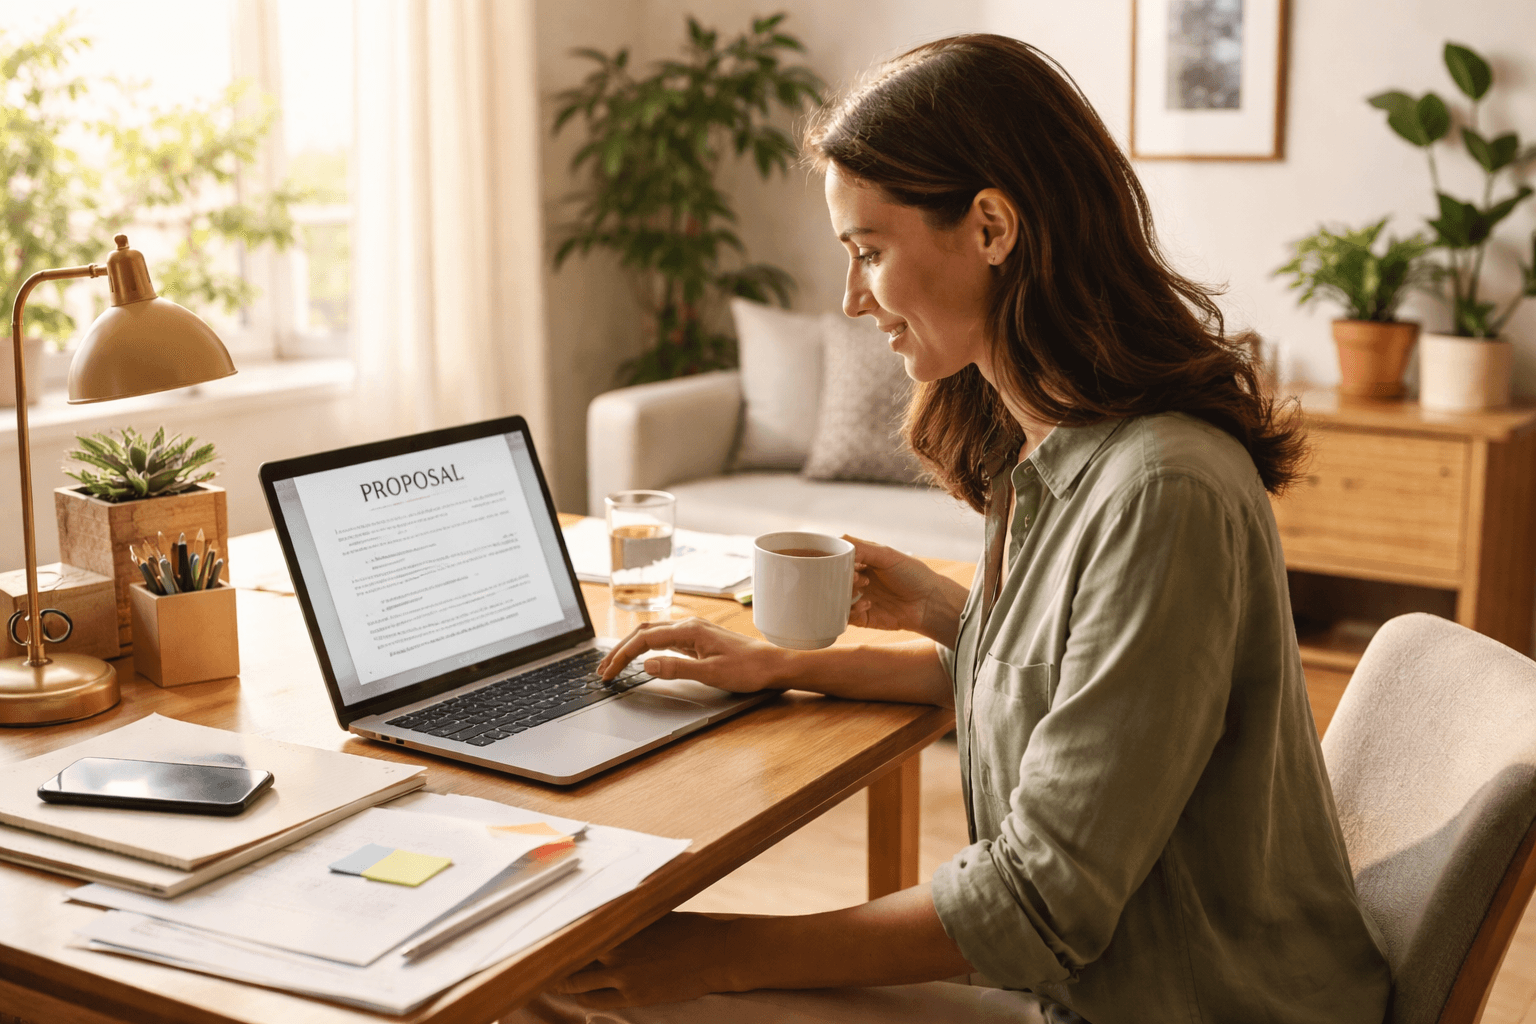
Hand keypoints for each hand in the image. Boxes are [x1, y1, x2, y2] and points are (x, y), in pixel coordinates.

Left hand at [554, 912, 740, 1008]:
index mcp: (619, 924)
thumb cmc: (687, 927)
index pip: (573, 929)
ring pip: (574, 983)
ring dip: (559, 981)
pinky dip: (580, 997)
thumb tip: (605, 906)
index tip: (536, 930)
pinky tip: (577, 993)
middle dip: (548, 960)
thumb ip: (627, 914)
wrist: (716, 953)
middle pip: (567, 958)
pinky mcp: (633, 995)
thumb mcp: (654, 913)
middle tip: (530, 959)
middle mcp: (615, 949)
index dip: (552, 932)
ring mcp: (623, 975)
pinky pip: (593, 1000)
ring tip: (547, 978)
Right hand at [598, 617, 790, 691]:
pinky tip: (642, 657)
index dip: (622, 656)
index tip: (608, 673)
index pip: (644, 640)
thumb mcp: (710, 674)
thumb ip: (676, 668)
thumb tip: (646, 664)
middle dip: (620, 650)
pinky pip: (664, 639)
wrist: (773, 665)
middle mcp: (688, 626)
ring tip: (615, 664)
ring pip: (652, 634)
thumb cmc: (747, 669)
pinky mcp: (698, 639)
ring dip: (631, 648)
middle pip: (643, 633)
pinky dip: (646, 648)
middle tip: (603, 670)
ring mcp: (694, 632)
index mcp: (689, 631)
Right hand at [846, 535, 967, 647]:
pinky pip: (845, 616)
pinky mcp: (862, 618)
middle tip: (856, 576)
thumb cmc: (913, 574)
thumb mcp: (887, 555)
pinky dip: (850, 611)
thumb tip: (838, 542)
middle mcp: (857, 581)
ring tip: (861, 588)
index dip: (834, 560)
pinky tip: (866, 604)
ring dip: (843, 594)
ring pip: (835, 598)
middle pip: (833, 579)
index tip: (837, 561)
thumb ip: (862, 548)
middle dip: (839, 578)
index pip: (837, 560)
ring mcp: (858, 599)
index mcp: (862, 563)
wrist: (930, 603)